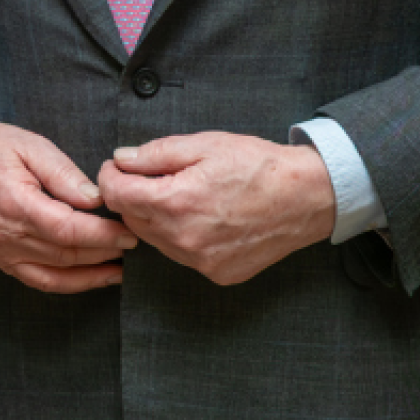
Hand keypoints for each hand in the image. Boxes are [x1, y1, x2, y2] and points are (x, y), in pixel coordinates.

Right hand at [0, 119, 135, 293]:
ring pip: (55, 274)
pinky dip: (68, 283)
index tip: (128, 231)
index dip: (102, 235)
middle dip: (104, 251)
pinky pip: (38, 280)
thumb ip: (64, 174)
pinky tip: (91, 277)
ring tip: (120, 267)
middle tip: (132, 242)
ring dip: (91, 274)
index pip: (67, 229)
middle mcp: (3, 234)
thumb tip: (95, 200)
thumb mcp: (31, 146)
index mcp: (12, 202)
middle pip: (65, 254)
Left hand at [95, 133, 337, 285]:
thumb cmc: (258, 166)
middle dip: (132, 195)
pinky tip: (201, 218)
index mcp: (176, 203)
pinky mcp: (217, 273)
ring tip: (179, 195)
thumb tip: (121, 160)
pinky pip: (181, 255)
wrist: (308, 197)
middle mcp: (184, 239)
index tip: (118, 166)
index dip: (111, 176)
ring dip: (154, 218)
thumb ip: (154, 154)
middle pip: (131, 218)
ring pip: (153, 239)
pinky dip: (179, 236)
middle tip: (148, 176)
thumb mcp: (203, 145)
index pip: (116, 194)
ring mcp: (201, 261)